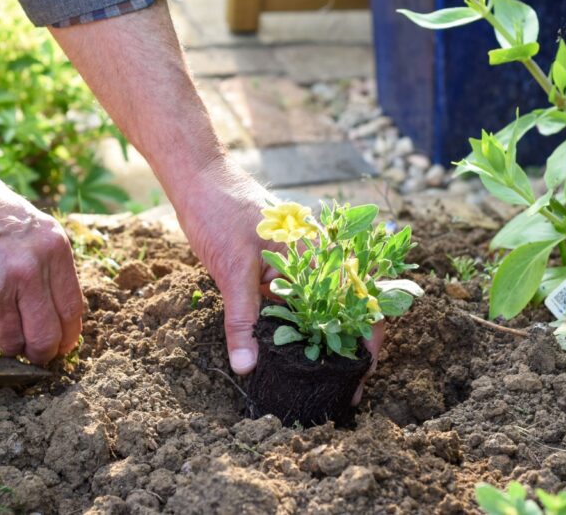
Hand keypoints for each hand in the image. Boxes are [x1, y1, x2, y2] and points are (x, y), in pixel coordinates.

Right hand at [0, 157, 82, 363]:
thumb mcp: (24, 222)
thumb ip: (42, 260)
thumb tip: (52, 306)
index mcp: (52, 246)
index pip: (71, 308)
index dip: (66, 335)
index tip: (60, 344)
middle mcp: (30, 270)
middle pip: (46, 337)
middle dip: (40, 353)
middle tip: (31, 354)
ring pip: (12, 343)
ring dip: (3, 338)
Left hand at [172, 157, 382, 399]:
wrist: (198, 179)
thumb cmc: (219, 213)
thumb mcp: (231, 271)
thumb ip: (242, 321)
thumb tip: (247, 367)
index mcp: (316, 253)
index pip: (357, 296)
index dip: (368, 333)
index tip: (364, 368)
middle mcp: (312, 257)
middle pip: (342, 307)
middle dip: (346, 344)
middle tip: (345, 385)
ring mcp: (293, 263)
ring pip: (316, 307)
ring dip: (319, 338)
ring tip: (322, 377)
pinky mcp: (273, 268)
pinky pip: (291, 302)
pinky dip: (293, 326)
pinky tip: (287, 351)